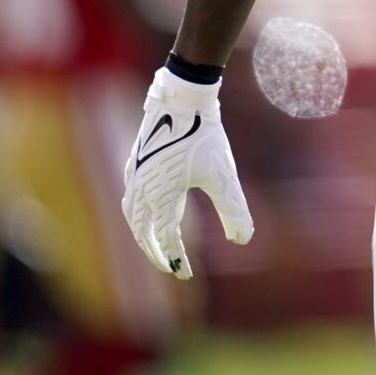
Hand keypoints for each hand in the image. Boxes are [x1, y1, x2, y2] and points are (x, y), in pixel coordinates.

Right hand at [121, 68, 251, 278]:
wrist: (183, 99)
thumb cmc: (205, 136)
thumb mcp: (224, 175)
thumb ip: (234, 209)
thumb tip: (244, 240)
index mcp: (161, 196)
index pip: (165, 239)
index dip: (176, 259)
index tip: (187, 275)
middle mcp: (142, 189)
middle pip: (142, 233)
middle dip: (156, 253)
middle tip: (172, 267)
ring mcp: (135, 175)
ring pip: (132, 216)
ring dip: (144, 236)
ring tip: (158, 246)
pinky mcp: (135, 163)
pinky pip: (131, 198)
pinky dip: (138, 215)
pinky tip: (151, 213)